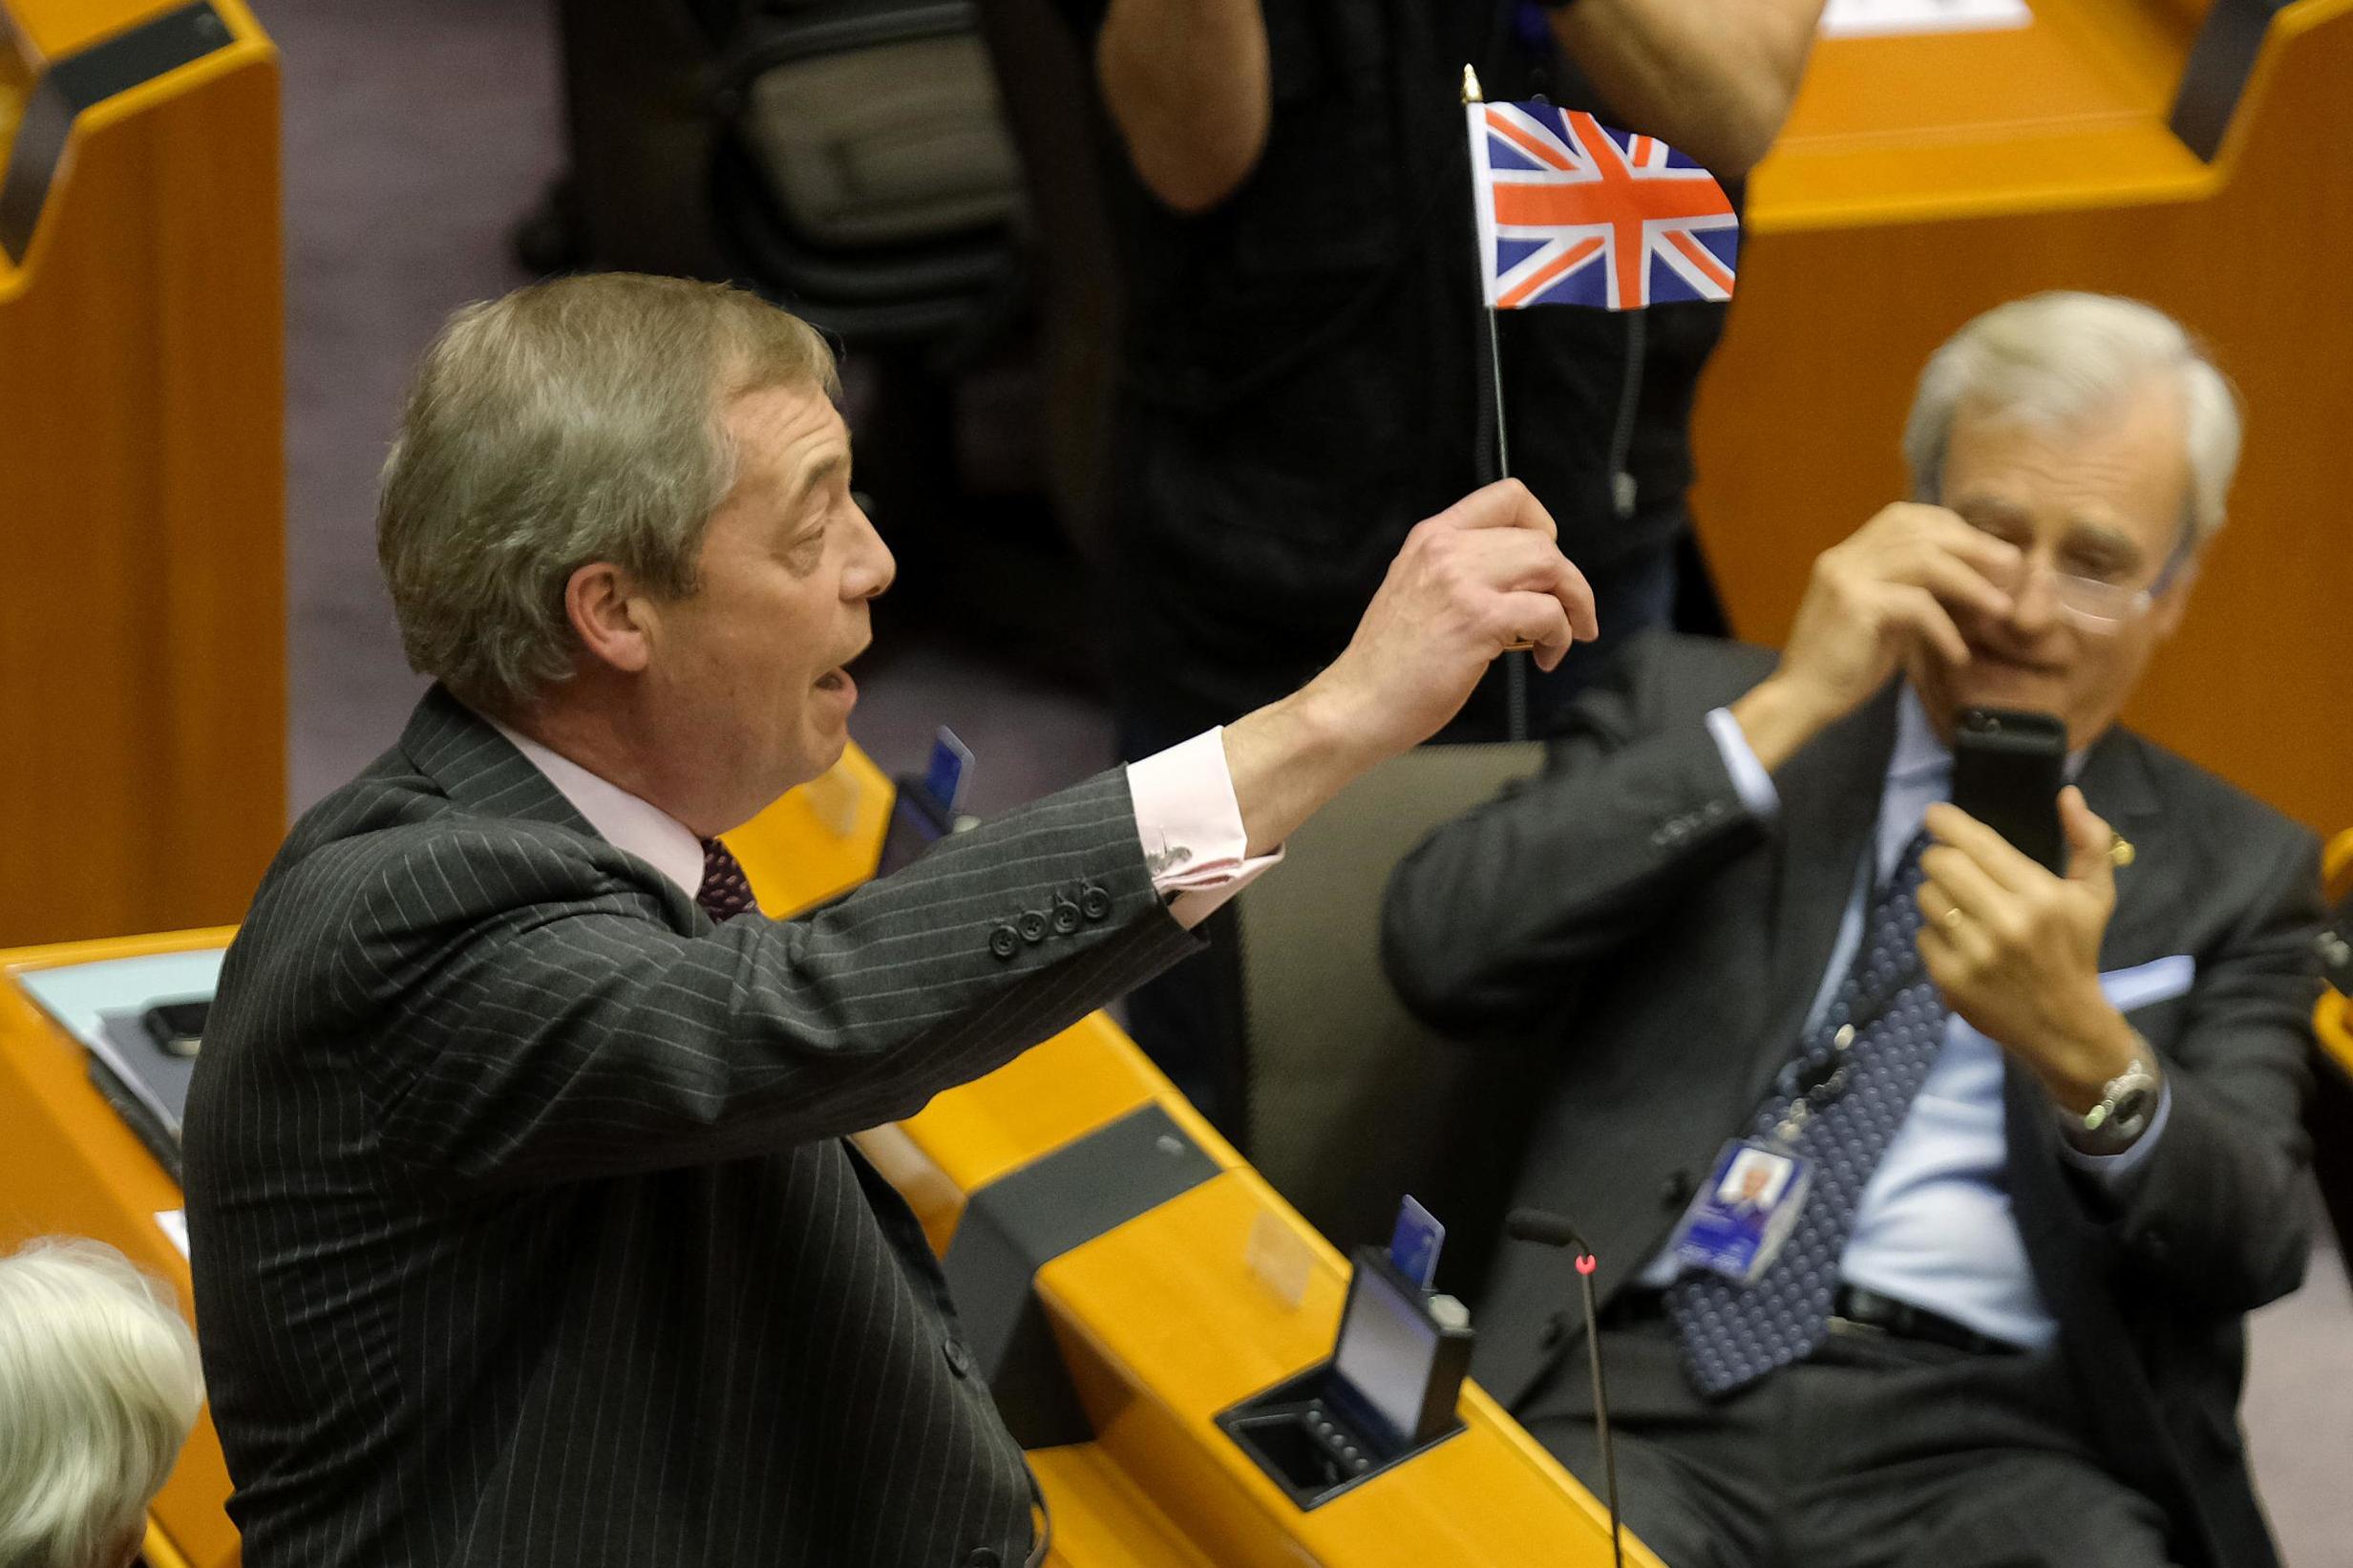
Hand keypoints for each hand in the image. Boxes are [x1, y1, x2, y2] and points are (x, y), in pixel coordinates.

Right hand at [1307, 479, 1598, 758]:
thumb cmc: (1388, 664)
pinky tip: (1544, 657)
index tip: (1545, 568)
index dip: (1542, 527)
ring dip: (1573, 605)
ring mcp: (1461, 582)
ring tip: (1558, 639)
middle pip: (1540, 537)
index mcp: (1431, 537)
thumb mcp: (1416, 590)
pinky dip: (1560, 637)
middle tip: (1569, 616)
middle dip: (1568, 580)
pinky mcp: (1478, 620)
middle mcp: (1446, 549)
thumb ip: (1460, 572)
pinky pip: (1548, 613)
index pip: (1508, 496)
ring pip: (1551, 565)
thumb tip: (1522, 582)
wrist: (1356, 703)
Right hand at [1732, 504, 2018, 771]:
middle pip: (1920, 529)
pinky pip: (1916, 605)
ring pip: (1925, 560)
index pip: (1905, 516)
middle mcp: (1845, 557)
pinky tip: (1958, 654)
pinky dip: (1945, 628)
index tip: (1989, 553)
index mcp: (1849, 555)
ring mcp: (1847, 578)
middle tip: (2012, 568)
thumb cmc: (1843, 667)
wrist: (1801, 700)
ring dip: (1971, 583)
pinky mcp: (1855, 606)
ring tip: (2001, 608)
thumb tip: (1967, 584)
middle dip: (1973, 546)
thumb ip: (1913, 596)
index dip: (1952, 528)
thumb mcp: (1885, 621)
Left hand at [1914, 787, 2143, 1113]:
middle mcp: (2007, 923)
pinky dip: (1935, 933)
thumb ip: (2089, 841)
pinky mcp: (1951, 979)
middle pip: (1940, 864)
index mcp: (2041, 896)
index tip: (1935, 815)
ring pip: (1926, 897)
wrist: (2064, 1024)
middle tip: (1950, 864)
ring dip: (1938, 896)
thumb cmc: (2076, 950)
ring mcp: (1976, 954)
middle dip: (1940, 857)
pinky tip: (1961, 941)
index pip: (1977, 844)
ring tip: (1962, 908)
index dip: (1948, 823)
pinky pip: (1922, 934)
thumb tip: (2068, 795)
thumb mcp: (2094, 896)